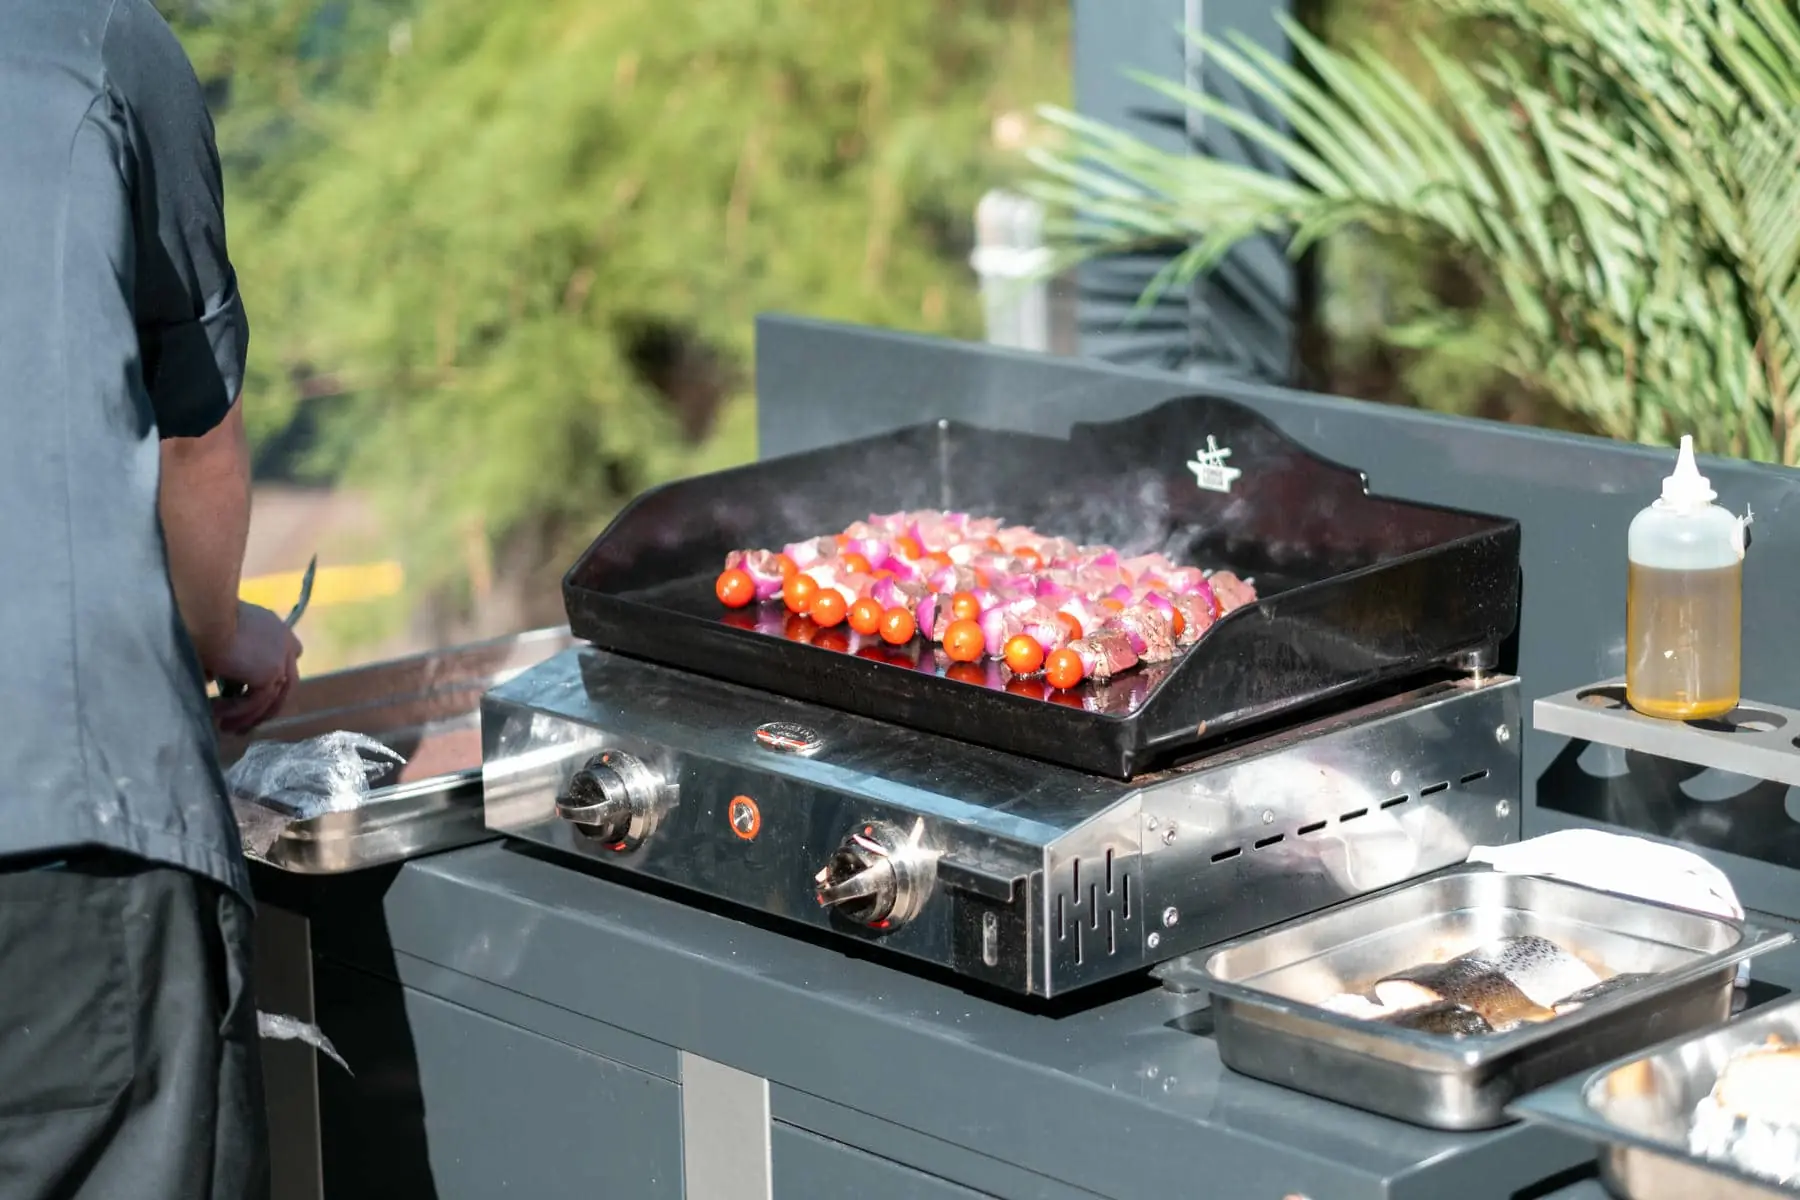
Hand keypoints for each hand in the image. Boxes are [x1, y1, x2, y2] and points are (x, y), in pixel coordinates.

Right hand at [206, 601, 302, 734]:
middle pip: (287, 683)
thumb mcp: (219, 636)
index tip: (261, 692)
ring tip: (228, 728)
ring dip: (249, 716)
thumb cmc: (205, 619)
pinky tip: (218, 717)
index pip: (291, 653)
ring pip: (271, 698)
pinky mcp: (270, 673)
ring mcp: (280, 659)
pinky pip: (255, 702)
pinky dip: (237, 712)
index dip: (278, 676)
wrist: (206, 616)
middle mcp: (284, 642)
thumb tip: (210, 678)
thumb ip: (224, 657)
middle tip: (249, 722)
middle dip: (268, 705)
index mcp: (275, 628)